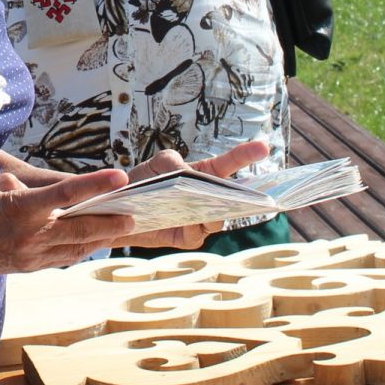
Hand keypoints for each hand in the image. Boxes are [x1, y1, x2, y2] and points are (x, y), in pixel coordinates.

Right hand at [0, 167, 137, 276]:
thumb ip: (33, 187)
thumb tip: (62, 191)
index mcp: (20, 208)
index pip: (66, 194)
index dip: (96, 184)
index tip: (119, 176)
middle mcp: (29, 235)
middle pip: (81, 229)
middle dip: (111, 222)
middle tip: (133, 214)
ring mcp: (30, 256)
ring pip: (77, 248)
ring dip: (101, 238)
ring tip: (120, 227)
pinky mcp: (29, 268)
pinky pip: (63, 258)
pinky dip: (81, 248)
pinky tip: (94, 241)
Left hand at [113, 140, 272, 251]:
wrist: (121, 209)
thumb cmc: (144, 181)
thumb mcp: (155, 163)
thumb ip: (170, 161)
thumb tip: (184, 170)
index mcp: (205, 174)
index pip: (230, 163)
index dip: (246, 155)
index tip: (263, 147)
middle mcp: (210, 198)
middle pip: (232, 197)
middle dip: (239, 195)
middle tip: (236, 191)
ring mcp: (201, 219)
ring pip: (217, 218)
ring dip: (211, 212)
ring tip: (203, 203)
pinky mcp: (188, 238)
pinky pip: (196, 234)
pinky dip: (192, 228)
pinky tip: (186, 222)